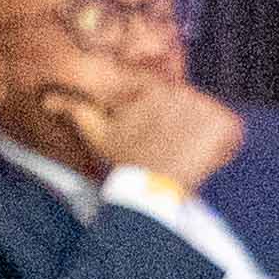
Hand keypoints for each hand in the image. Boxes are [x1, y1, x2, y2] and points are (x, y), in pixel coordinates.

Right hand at [59, 77, 243, 193]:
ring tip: (184, 155)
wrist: (152, 190)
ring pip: (208, 117)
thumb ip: (76, 108)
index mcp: (153, 88)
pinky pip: (230, 132)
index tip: (154, 132)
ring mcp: (208, 108)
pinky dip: (221, 145)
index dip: (160, 113)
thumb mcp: (97, 133)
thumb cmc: (125, 162)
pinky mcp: (228, 127)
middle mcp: (183, 91)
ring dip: (201, 134)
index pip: (164, 93)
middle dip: (182, 124)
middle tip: (168, 148)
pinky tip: (203, 160)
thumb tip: (48, 97)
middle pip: (188, 104)